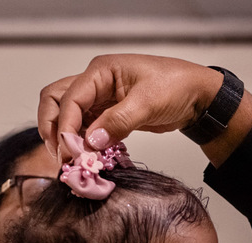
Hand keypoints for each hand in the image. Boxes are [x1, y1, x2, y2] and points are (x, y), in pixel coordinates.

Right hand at [37, 54, 222, 158]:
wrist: (197, 96)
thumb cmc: (176, 86)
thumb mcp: (148, 103)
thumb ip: (118, 122)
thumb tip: (91, 142)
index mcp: (101, 71)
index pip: (69, 99)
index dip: (65, 126)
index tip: (71, 151)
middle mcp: (95, 83)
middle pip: (56, 101)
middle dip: (54, 128)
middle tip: (62, 156)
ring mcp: (100, 100)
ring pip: (69, 117)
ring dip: (66, 138)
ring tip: (73, 161)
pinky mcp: (109, 116)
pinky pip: (87, 129)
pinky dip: (84, 143)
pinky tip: (89, 158)